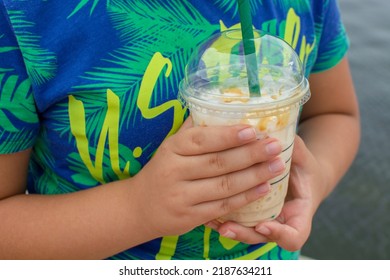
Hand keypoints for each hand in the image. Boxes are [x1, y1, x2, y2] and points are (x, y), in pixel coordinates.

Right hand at [130, 117, 285, 238]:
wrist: (140, 207)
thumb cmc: (163, 170)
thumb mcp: (171, 147)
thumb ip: (193, 131)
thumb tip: (220, 107)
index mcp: (171, 149)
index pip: (202, 140)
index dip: (228, 135)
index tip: (253, 130)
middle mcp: (174, 172)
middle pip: (217, 162)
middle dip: (250, 154)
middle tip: (275, 146)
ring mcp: (181, 197)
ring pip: (224, 186)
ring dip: (254, 176)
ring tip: (277, 165)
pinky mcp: (189, 217)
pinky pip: (223, 206)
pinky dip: (245, 198)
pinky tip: (264, 188)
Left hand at [208, 135, 324, 251]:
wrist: (301, 177)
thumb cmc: (304, 168)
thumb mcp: (303, 159)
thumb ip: (295, 150)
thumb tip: (278, 133)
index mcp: (299, 213)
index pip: (293, 236)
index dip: (279, 234)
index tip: (263, 225)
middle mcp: (281, 223)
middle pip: (261, 238)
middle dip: (242, 233)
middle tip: (225, 227)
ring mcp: (265, 222)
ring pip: (245, 232)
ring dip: (228, 228)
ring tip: (210, 221)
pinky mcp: (251, 217)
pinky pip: (236, 223)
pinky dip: (220, 219)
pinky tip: (206, 214)